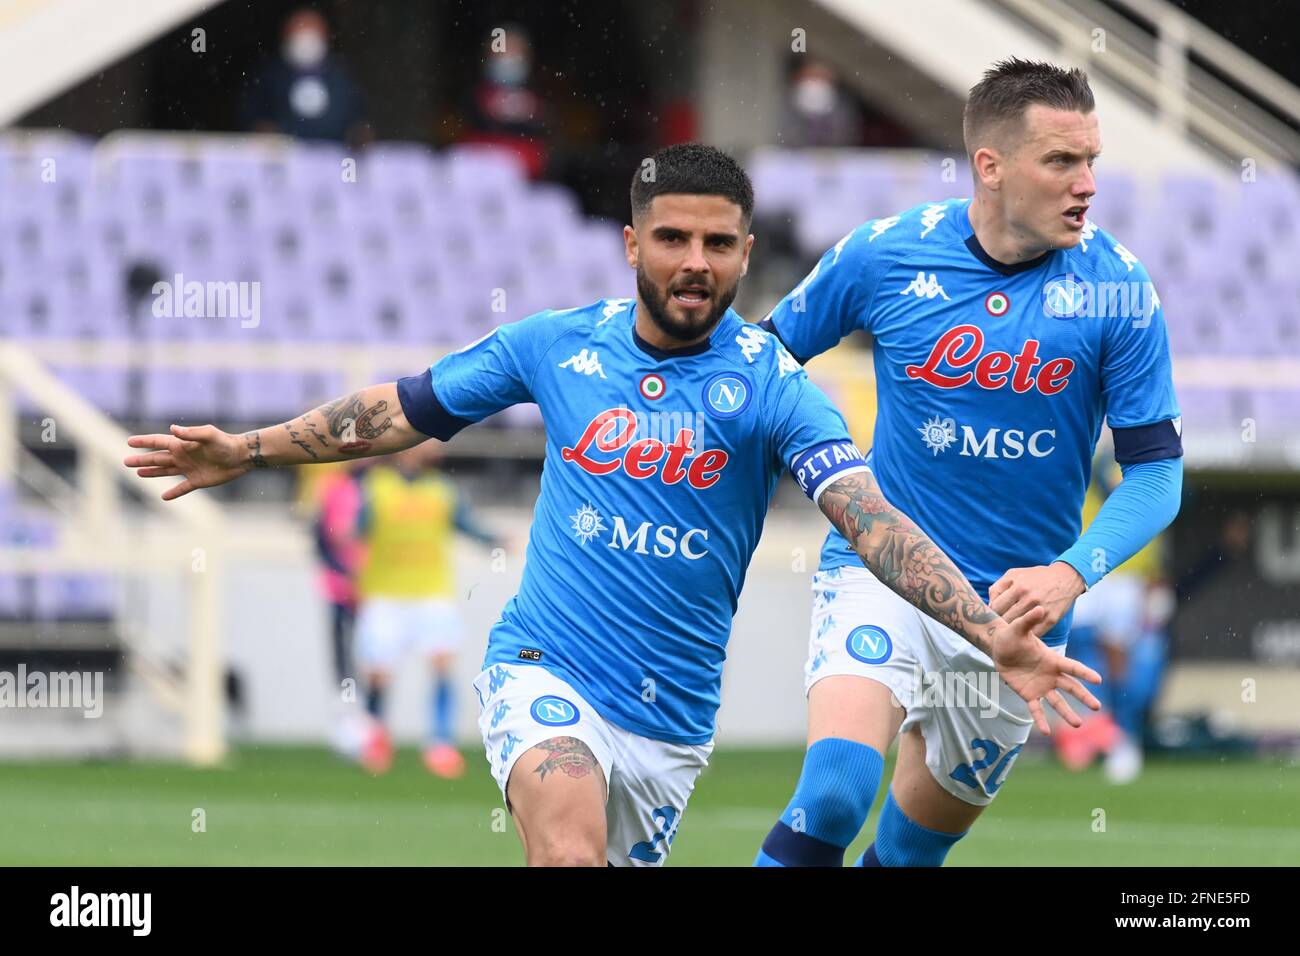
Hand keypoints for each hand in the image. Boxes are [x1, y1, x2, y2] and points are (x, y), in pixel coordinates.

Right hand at [124, 424, 250, 499]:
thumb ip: (190, 433)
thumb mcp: (208, 435)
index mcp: (182, 445)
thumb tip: (172, 429)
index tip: (129, 441)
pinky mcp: (198, 481)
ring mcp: (189, 469)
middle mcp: (183, 456)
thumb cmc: (225, 443)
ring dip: (152, 472)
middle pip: (157, 458)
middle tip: (125, 461)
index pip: (158, 442)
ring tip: (138, 473)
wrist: (242, 457)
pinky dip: (174, 493)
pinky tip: (163, 497)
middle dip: (141, 460)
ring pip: (165, 471)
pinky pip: (182, 488)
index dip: (144, 442)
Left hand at [989, 562, 1085, 636]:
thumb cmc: (1035, 577)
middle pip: (1005, 619)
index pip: (996, 607)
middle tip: (998, 627)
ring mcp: (1040, 610)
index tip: (993, 616)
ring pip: (1018, 628)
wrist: (1065, 578)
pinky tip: (1023, 633)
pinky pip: (1034, 634)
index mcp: (1018, 587)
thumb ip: (998, 588)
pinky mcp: (1051, 619)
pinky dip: (1026, 635)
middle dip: (1000, 624)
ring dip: (1012, 631)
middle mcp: (1029, 599)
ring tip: (1008, 631)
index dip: (992, 613)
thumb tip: (989, 605)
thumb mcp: (1013, 574)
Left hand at [990, 606, 1101, 734]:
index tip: (1098, 680)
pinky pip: (1036, 709)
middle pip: (1071, 687)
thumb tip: (1038, 608)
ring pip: (1057, 702)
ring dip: (1067, 713)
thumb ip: (1028, 620)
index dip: (1084, 673)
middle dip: (1083, 696)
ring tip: (1078, 724)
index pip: (1072, 666)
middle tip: (1097, 707)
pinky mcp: (1029, 694)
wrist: (999, 648)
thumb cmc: (1011, 635)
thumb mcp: (1018, 627)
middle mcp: (1051, 675)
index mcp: (1052, 659)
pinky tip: (1045, 732)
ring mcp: (1041, 686)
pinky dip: (1041, 720)